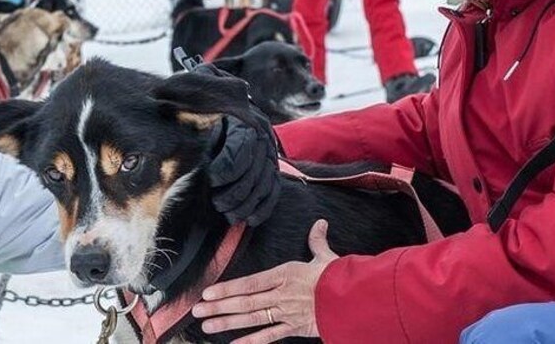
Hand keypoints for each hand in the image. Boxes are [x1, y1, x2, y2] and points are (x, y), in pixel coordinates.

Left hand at [192, 220, 337, 342]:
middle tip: (198, 310)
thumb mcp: (326, 256)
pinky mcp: (295, 328)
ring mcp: (286, 313)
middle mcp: (280, 294)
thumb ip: (317, 241)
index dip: (227, 288)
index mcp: (284, 274)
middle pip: (245, 301)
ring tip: (207, 325)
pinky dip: (252, 341)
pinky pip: (270, 336)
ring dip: (228, 322)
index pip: (249, 282)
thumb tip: (320, 223)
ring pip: (252, 319)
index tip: (208, 291)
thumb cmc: (340, 277)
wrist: (356, 299)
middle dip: (219, 306)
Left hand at [193, 62, 281, 226]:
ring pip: (265, 182)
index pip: (245, 144)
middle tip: (217, 202)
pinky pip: (272, 191)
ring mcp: (266, 153)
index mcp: (242, 116)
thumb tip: (205, 79)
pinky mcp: (266, 169)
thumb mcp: (190, 85)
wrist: (199, 107)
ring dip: (247, 202)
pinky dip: (262, 207)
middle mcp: (260, 134)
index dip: (232, 165)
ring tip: (226, 212)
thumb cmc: (188, 99)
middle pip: (257, 168)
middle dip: (238, 190)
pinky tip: (247, 219)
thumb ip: (196, 81)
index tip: (214, 178)